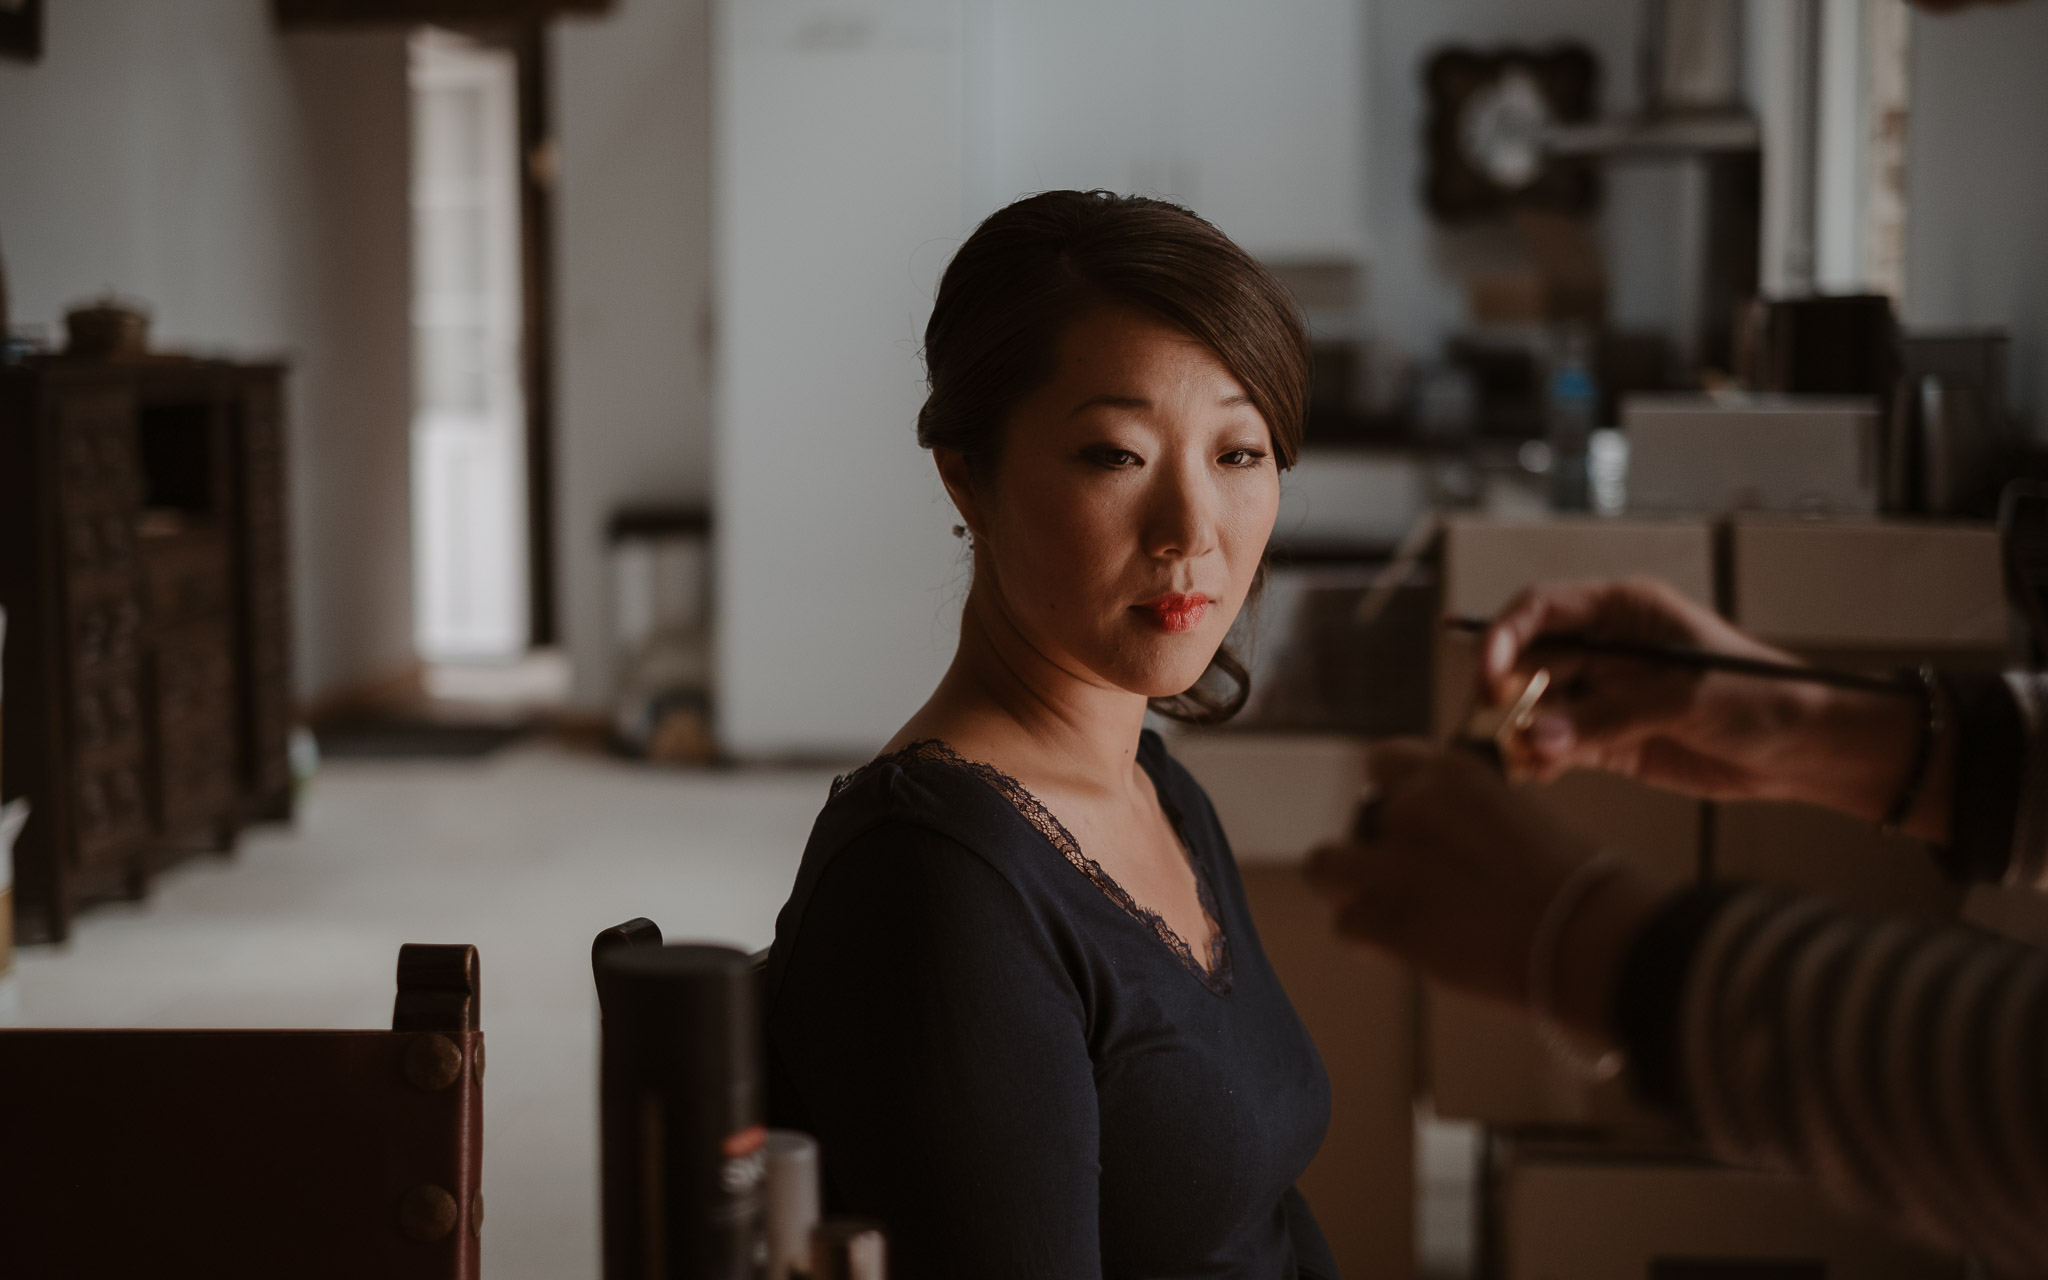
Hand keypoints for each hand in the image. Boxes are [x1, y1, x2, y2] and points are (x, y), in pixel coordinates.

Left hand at [1305, 741, 1665, 1032]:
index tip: (1407, 824)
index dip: (1390, 796)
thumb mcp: (1514, 816)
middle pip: (1359, 821)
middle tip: (1414, 883)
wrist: (1589, 938)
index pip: (1383, 761)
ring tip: (1384, 909)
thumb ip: (1461, 817)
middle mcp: (1413, 806)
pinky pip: (1346, 924)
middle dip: (1378, 851)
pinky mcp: (1388, 919)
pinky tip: (1404, 947)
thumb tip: (1434, 841)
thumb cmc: (1573, 885)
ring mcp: (1394, 863)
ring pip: (1324, 865)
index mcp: (1452, 771)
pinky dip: (1370, 938)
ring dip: (1348, 887)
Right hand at [1477, 579, 1941, 837]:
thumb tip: (1537, 737)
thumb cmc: (1757, 696)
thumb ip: (1607, 716)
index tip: (1488, 672)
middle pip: (1529, 659)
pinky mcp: (1608, 739)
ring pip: (1537, 707)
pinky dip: (1541, 760)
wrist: (1803, 749)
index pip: (1541, 608)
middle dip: (1508, 690)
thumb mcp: (1682, 698)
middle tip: (1498, 723)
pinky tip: (1541, 773)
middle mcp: (1603, 649)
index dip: (1505, 634)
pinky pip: (1556, 746)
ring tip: (1527, 759)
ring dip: (1523, 732)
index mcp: (1621, 612)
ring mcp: (1604, 695)